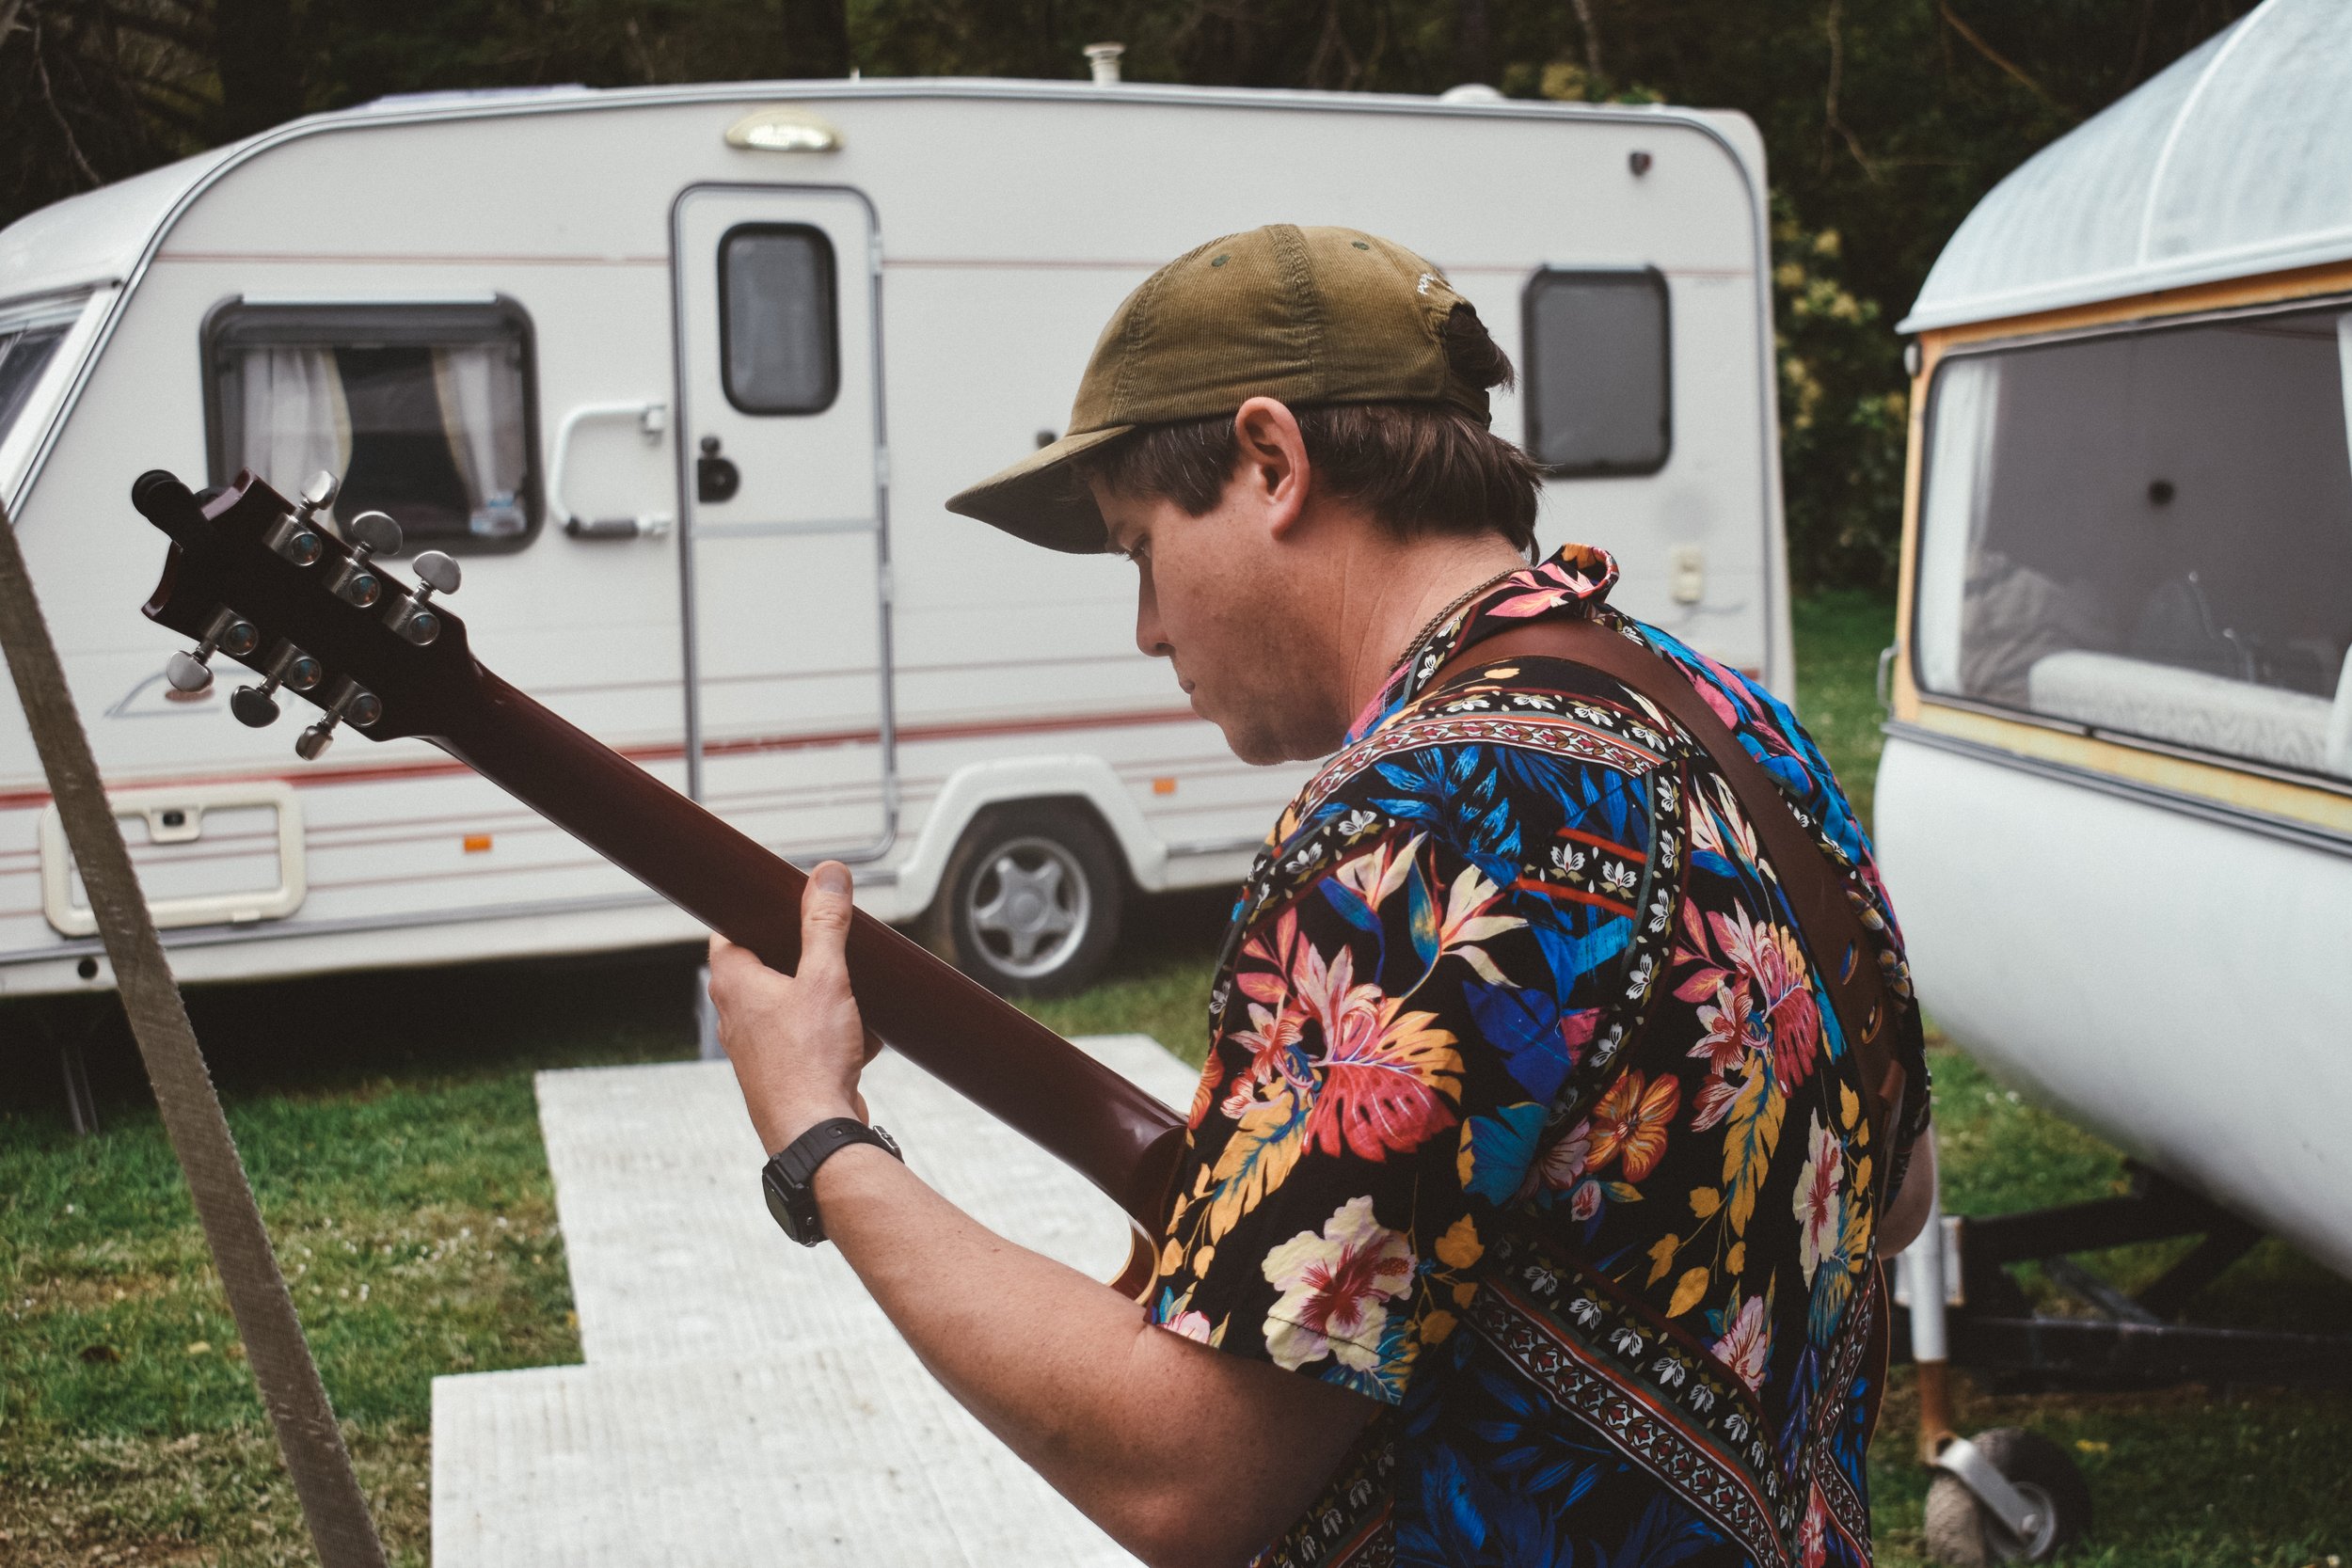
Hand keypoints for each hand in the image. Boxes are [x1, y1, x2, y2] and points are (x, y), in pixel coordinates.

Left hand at [708, 860, 883, 1154]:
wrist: (815, 1133)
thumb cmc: (808, 1059)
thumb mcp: (825, 978)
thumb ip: (825, 924)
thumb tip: (828, 875)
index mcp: (732, 981)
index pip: (731, 927)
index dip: (760, 913)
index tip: (789, 905)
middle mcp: (734, 1012)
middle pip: (769, 963)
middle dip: (808, 959)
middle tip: (834, 953)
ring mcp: (754, 1045)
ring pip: (792, 1002)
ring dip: (826, 999)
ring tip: (853, 1003)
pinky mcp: (779, 1070)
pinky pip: (807, 1036)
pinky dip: (833, 1033)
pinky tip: (859, 1040)